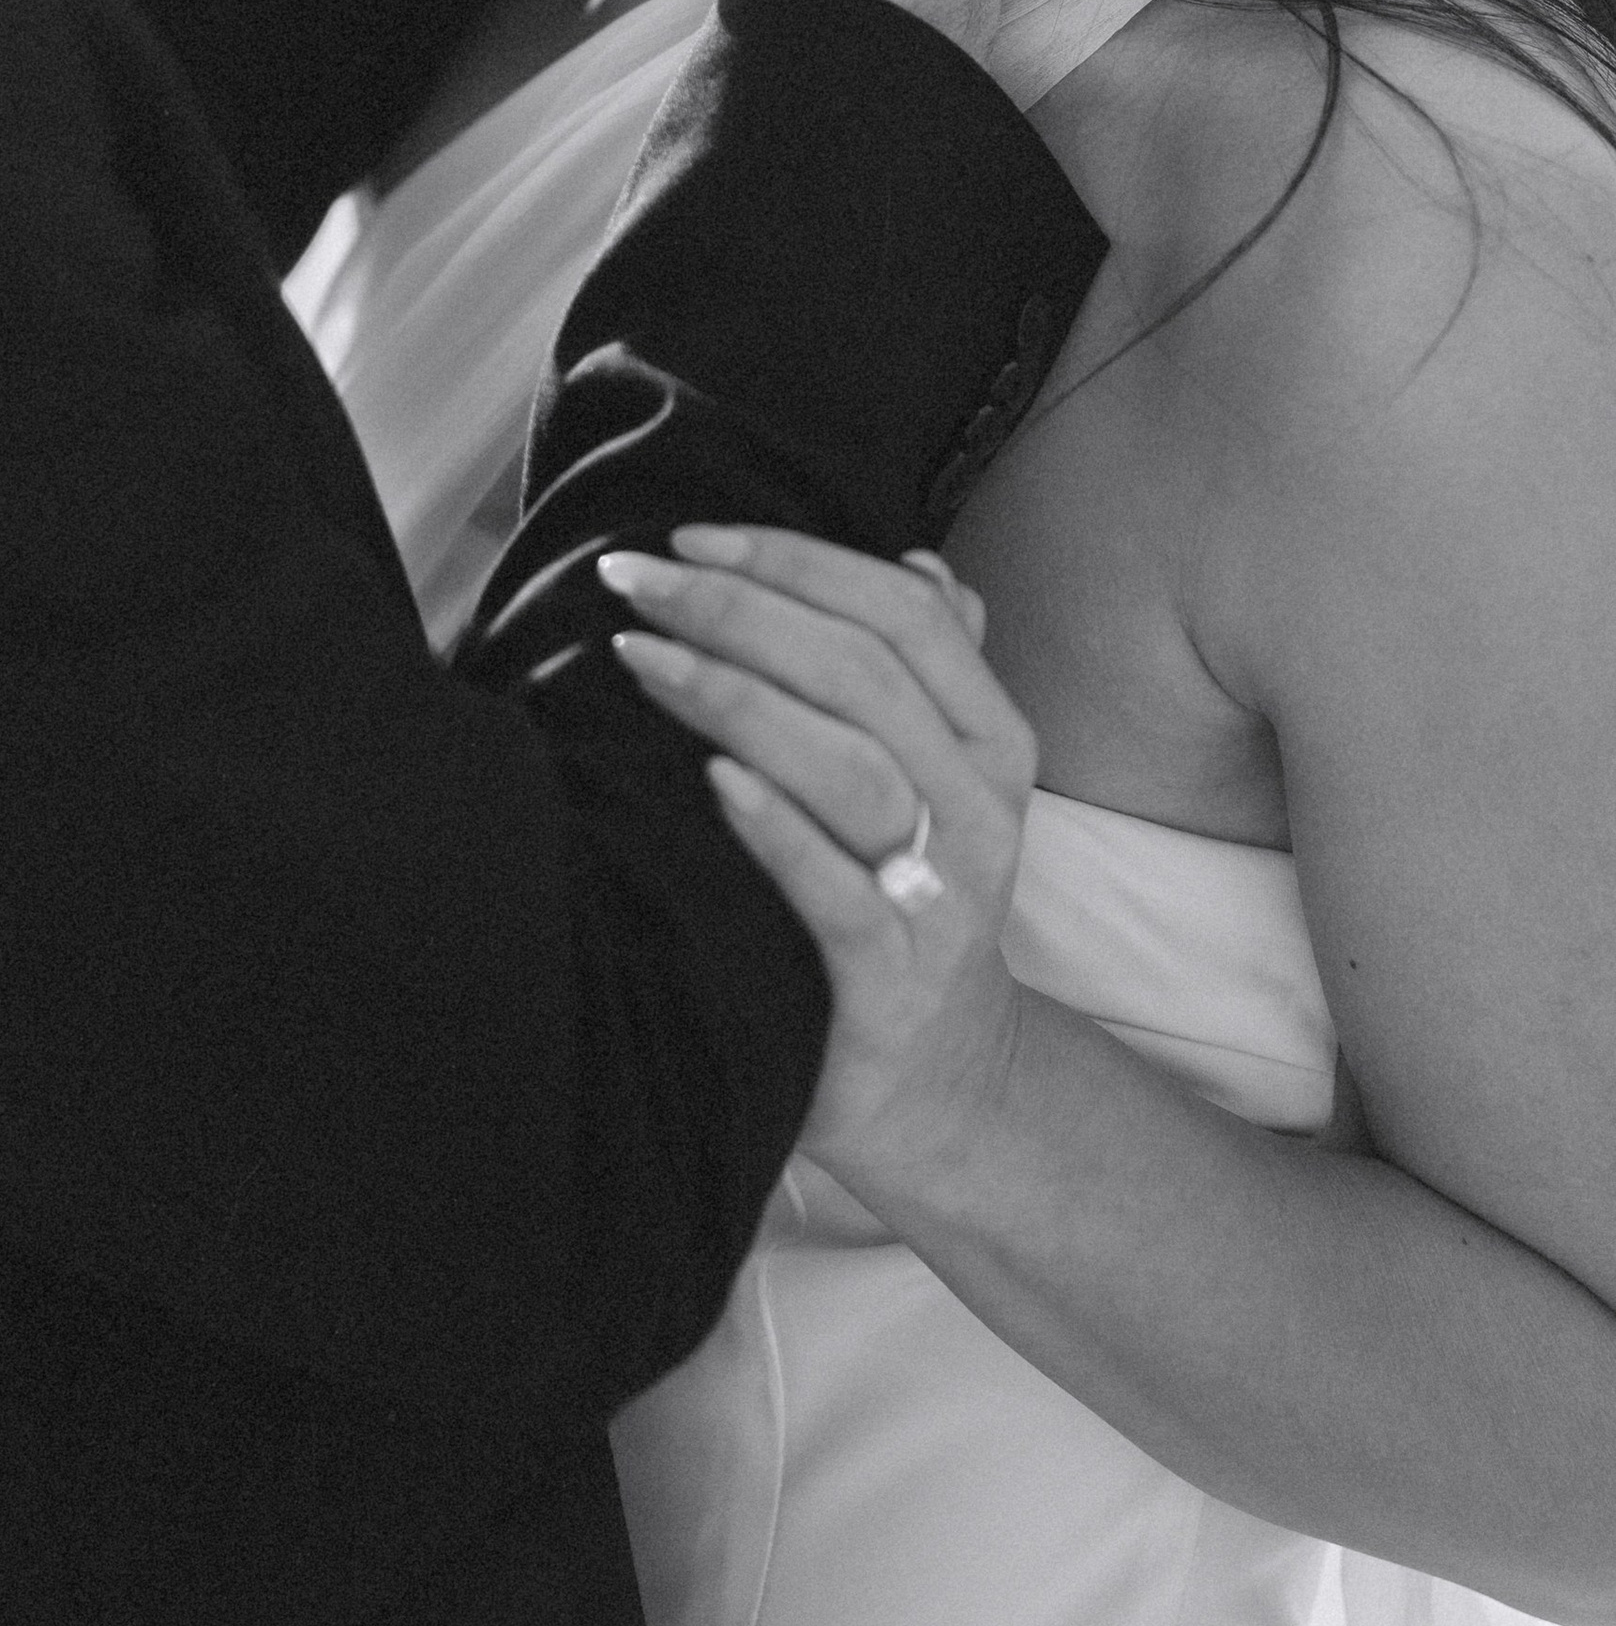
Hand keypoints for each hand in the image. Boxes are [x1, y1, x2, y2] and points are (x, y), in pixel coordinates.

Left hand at [598, 526, 1037, 1208]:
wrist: (944, 1087)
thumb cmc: (911, 899)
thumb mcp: (943, 780)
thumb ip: (932, 671)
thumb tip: (918, 561)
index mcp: (991, 739)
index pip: (905, 611)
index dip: (795, 559)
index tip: (686, 538)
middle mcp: (979, 808)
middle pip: (865, 673)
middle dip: (741, 608)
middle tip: (634, 581)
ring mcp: (941, 898)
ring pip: (852, 766)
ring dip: (738, 697)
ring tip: (640, 656)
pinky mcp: (891, 984)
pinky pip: (839, 894)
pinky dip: (777, 827)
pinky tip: (711, 779)